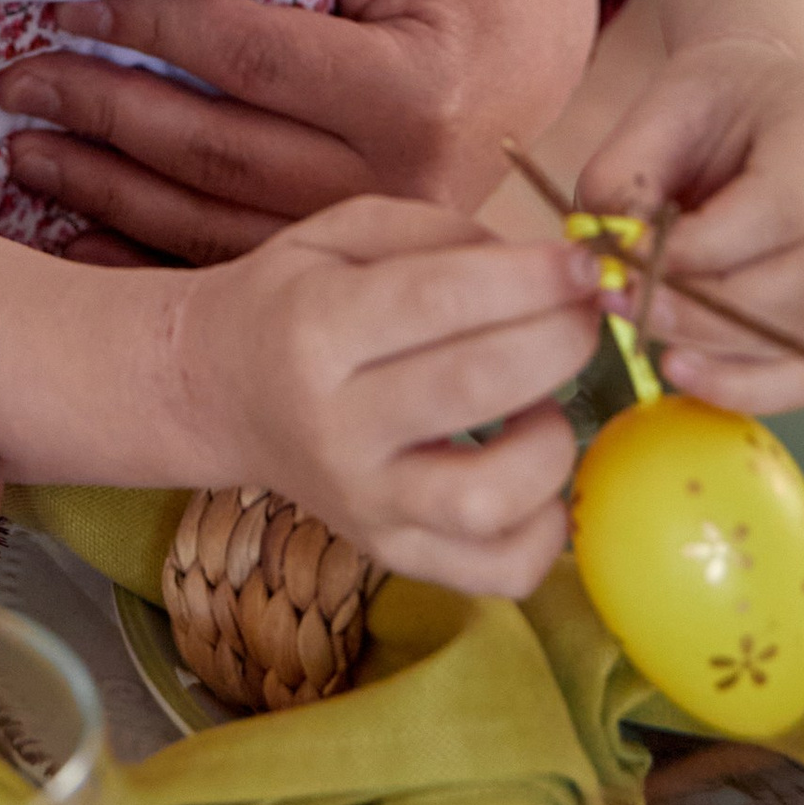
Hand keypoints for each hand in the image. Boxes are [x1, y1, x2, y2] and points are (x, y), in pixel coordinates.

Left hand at [0, 0, 601, 259]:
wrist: (554, 65)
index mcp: (410, 89)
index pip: (249, 58)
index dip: (151, 30)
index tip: (72, 6)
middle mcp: (392, 179)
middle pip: (216, 150)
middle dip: (104, 116)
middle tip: (18, 86)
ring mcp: (370, 237)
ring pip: (212, 222)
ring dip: (106, 191)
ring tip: (24, 155)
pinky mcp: (352, 264)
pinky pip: (233, 267)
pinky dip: (148, 256)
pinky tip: (78, 238)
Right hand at [182, 199, 602, 595]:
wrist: (217, 392)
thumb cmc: (293, 300)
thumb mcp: (342, 232)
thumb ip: (440, 235)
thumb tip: (543, 270)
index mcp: (316, 328)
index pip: (439, 300)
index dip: (529, 280)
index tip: (584, 264)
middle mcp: (336, 425)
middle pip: (475, 387)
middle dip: (559, 341)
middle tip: (586, 315)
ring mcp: (364, 504)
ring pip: (486, 499)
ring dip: (550, 444)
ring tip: (543, 406)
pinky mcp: (392, 555)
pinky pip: (496, 572)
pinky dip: (545, 532)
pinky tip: (537, 478)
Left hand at [577, 41, 803, 412]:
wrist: (776, 98)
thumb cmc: (717, 102)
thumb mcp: (658, 109)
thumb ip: (623, 180)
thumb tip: (604, 266)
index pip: (782, 207)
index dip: (700, 250)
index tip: (626, 261)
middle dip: (709, 312)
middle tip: (628, 306)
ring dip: (720, 351)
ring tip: (645, 330)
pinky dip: (746, 385)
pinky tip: (687, 370)